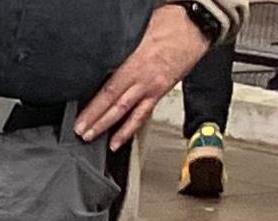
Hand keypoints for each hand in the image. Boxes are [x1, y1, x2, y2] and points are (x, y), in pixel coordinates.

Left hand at [76, 5, 214, 141]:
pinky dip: (131, 128)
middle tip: (82, 134)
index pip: (110, 91)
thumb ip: (121, 46)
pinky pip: (144, 114)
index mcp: (136, 64)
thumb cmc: (171, 25)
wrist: (196, 28)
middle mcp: (144, 79)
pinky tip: (121, 138)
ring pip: (129, 112)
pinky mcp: (161, 91)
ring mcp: (153, 87)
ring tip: (97, 139)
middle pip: (116, 105)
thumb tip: (102, 51)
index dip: (94, 108)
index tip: (81, 120)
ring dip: (112, 128)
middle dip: (97, 122)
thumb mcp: (138, 31)